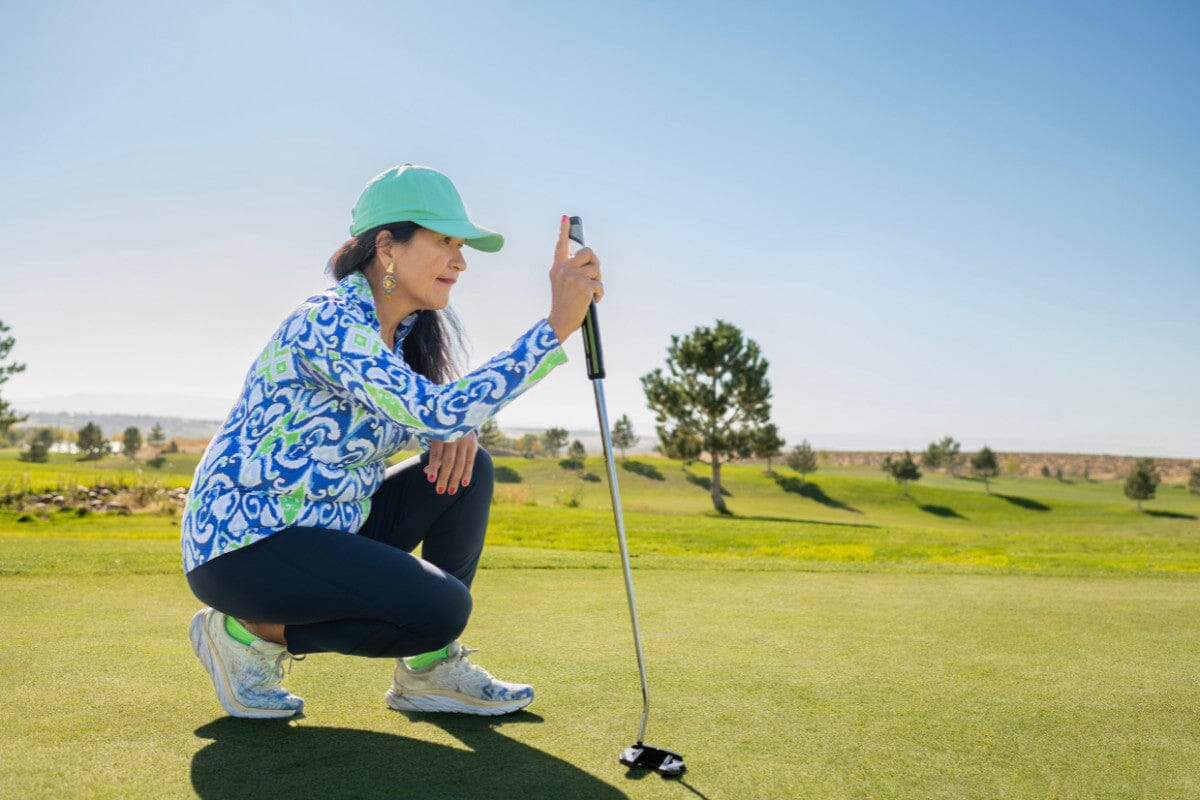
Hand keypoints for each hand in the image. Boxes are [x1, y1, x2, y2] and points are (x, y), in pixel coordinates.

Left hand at [424, 431, 477, 495]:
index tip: (431, 480)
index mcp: (440, 433)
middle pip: (448, 461)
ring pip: (460, 463)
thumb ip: (433, 454)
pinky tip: (464, 484)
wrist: (462, 417)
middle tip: (440, 491)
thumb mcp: (435, 438)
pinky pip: (470, 462)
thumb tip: (426, 472)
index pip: (436, 453)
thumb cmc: (443, 431)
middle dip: (444, 477)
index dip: (434, 466)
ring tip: (450, 491)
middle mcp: (454, 436)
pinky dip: (467, 473)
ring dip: (455, 479)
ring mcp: (465, 440)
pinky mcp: (473, 444)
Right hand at [547, 215, 602, 342]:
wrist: (560, 321)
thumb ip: (568, 270)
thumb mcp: (560, 283)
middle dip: (595, 264)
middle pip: (588, 253)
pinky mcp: (582, 286)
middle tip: (593, 276)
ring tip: (590, 293)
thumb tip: (585, 258)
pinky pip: (599, 284)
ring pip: (596, 270)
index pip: (561, 246)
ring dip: (597, 282)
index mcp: (557, 267)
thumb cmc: (564, 304)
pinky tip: (593, 300)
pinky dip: (600, 294)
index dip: (563, 231)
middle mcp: (563, 269)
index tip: (566, 218)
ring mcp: (572, 277)